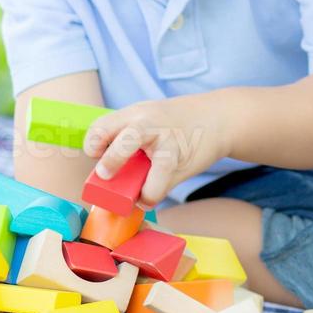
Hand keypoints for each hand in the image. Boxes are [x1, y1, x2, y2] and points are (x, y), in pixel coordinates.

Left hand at [82, 96, 233, 207]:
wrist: (219, 118)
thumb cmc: (174, 124)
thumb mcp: (147, 119)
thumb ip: (126, 138)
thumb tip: (107, 177)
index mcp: (133, 113)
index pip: (102, 125)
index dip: (93, 143)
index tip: (95, 155)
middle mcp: (149, 124)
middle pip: (127, 138)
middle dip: (112, 159)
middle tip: (104, 175)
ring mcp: (169, 141)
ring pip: (158, 164)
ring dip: (142, 184)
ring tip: (134, 198)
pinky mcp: (183, 158)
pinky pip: (164, 181)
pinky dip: (153, 194)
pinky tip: (147, 198)